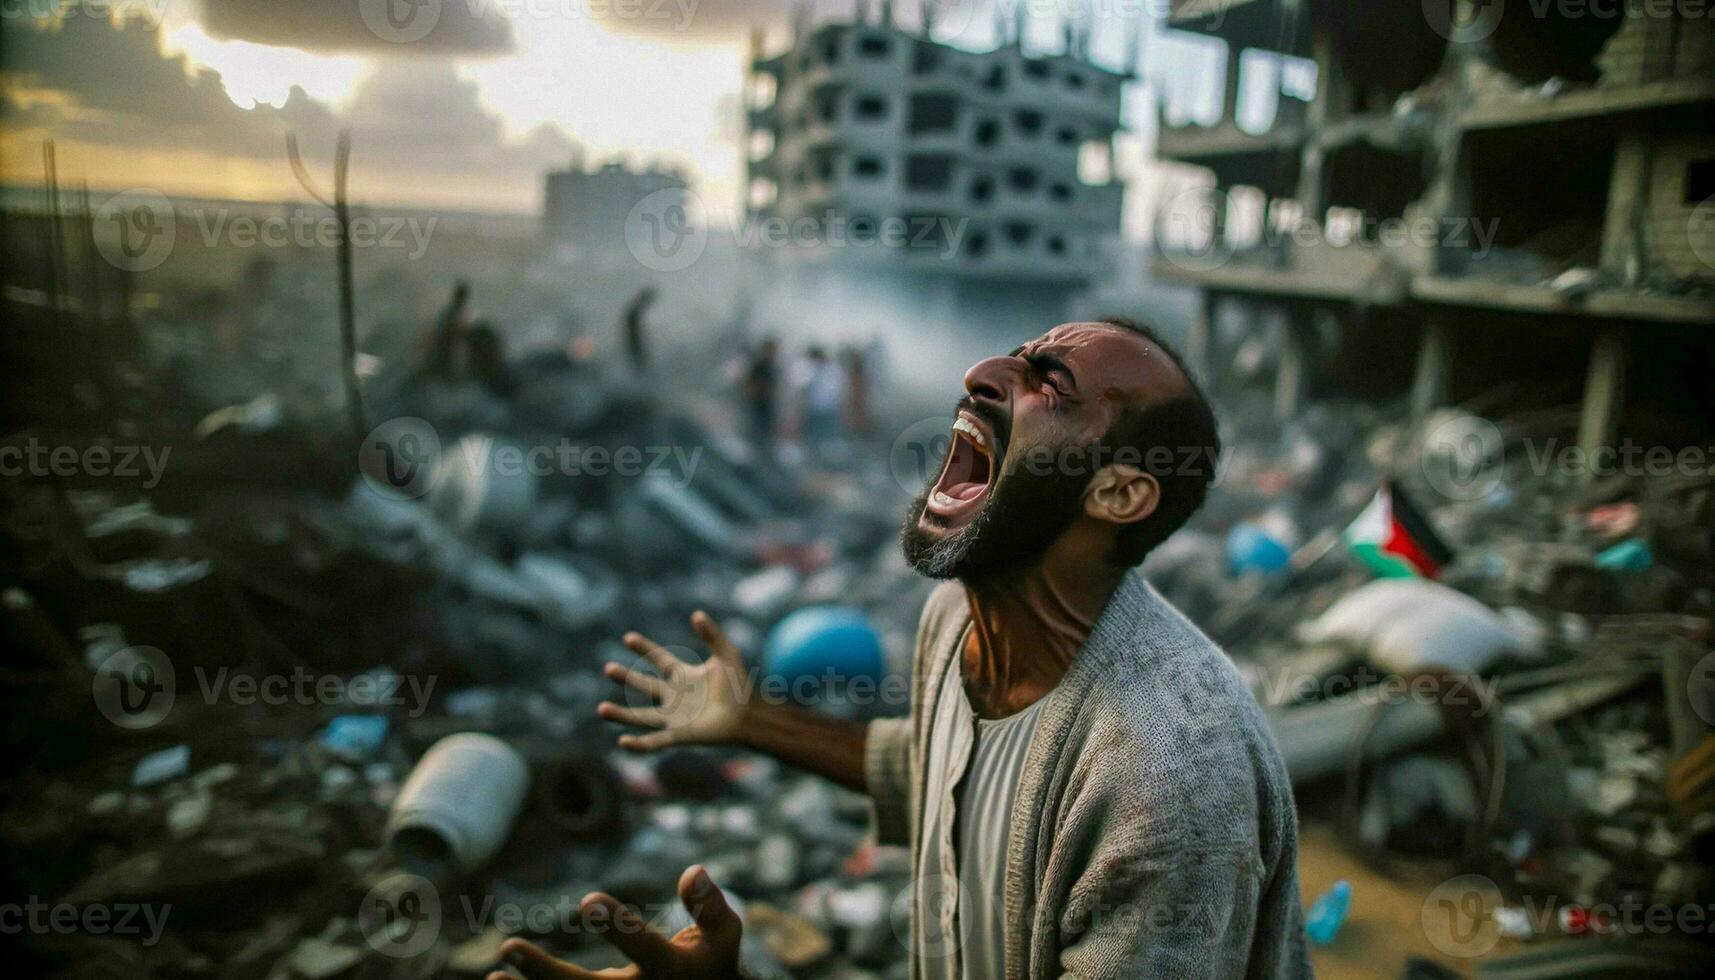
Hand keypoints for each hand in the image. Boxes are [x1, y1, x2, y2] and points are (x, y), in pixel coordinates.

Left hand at [489, 865, 740, 979]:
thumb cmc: (712, 965)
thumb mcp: (723, 937)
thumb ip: (710, 906)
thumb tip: (692, 871)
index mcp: (671, 972)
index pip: (644, 949)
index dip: (618, 926)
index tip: (589, 899)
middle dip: (547, 973)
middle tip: (509, 946)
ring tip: (494, 973)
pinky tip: (497, 979)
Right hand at [597, 611, 750, 751]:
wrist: (749, 714)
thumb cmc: (740, 686)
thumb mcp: (726, 654)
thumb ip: (712, 635)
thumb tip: (696, 614)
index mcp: (683, 676)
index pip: (659, 659)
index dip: (644, 648)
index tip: (628, 637)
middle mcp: (674, 696)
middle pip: (643, 686)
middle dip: (625, 678)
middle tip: (607, 669)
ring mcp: (674, 717)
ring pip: (641, 717)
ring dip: (621, 716)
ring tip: (601, 709)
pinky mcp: (678, 735)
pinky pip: (655, 741)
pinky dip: (639, 744)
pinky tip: (622, 742)